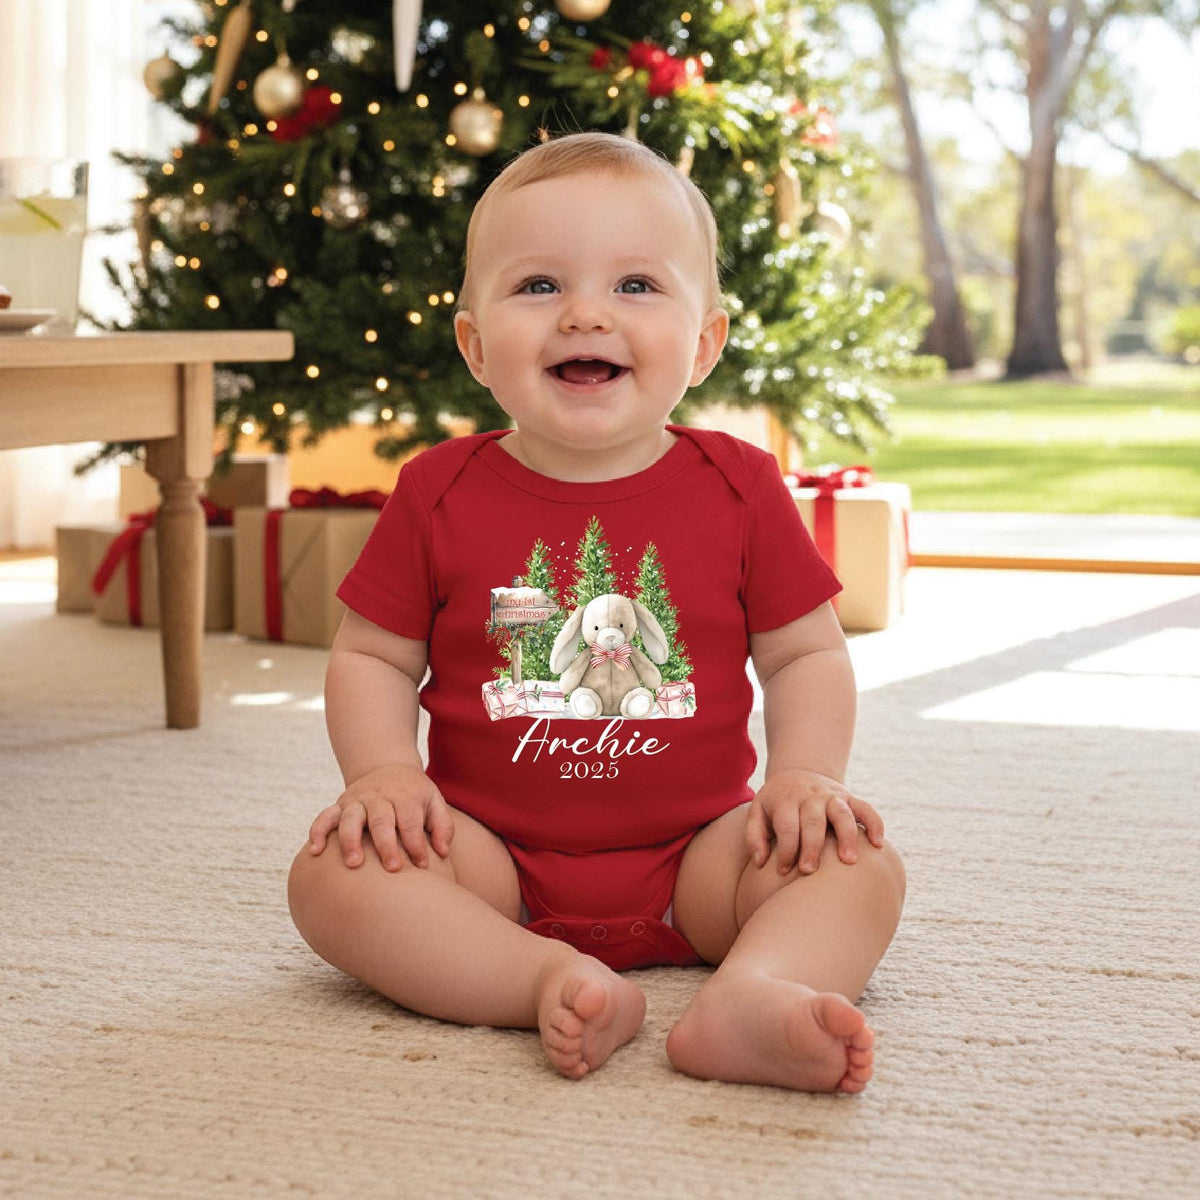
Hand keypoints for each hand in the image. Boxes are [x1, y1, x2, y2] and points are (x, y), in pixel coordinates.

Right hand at [307, 763, 453, 871]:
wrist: (387, 767)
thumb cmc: (414, 793)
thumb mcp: (434, 800)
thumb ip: (442, 825)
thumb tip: (442, 852)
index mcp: (405, 796)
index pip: (410, 822)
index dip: (417, 844)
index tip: (423, 866)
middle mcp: (379, 797)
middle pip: (381, 821)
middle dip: (386, 845)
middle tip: (393, 868)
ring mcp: (357, 800)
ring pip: (350, 819)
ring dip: (351, 841)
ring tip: (354, 864)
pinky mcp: (340, 805)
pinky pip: (325, 817)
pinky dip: (318, 831)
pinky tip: (315, 851)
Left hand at [745, 769, 883, 875]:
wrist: (797, 773)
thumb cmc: (776, 804)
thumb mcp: (758, 812)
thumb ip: (754, 837)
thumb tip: (760, 862)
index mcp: (786, 800)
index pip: (787, 826)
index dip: (785, 850)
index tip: (783, 871)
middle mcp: (810, 796)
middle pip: (813, 821)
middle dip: (811, 847)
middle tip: (809, 871)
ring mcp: (832, 796)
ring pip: (842, 813)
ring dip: (846, 836)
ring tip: (849, 861)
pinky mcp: (849, 798)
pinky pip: (866, 808)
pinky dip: (874, 823)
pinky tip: (878, 844)